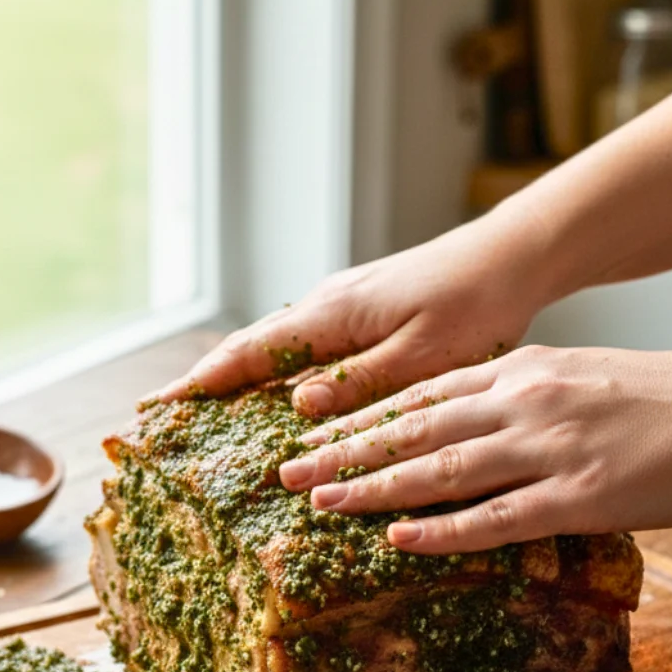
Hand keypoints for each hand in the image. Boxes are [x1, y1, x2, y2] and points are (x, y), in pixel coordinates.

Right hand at [159, 215, 548, 415]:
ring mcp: (343, 303)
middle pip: (251, 346)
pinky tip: (277, 391)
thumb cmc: (475, 304)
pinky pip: (304, 343)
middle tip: (165, 414)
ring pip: (276, 344)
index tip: (160, 405)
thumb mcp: (423, 356)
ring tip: (205, 408)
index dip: (203, 381)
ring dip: (239, 374)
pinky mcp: (362, 309)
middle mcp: (328, 304)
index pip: (250, 351)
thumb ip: (361, 382)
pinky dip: (277, 366)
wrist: (511, 256)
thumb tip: (295, 406)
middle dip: (206, 378)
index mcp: (335, 314)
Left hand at [277, 341, 671, 552]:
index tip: (312, 433)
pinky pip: (496, 518)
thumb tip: (477, 426)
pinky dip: (442, 530)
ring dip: (373, 488)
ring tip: (321, 504)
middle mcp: (523, 402)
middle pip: (413, 429)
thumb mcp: (580, 377)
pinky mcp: (580, 496)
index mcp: (522, 372)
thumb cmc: (665, 398)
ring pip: (440, 470)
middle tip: (287, 473)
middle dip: (344, 452)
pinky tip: (399, 538)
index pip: (421, 396)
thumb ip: (524, 398)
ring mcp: (549, 448)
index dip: (361, 417)